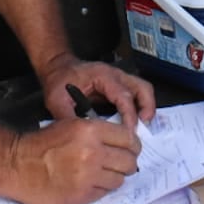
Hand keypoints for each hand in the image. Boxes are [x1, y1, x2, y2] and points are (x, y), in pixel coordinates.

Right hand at [7, 118, 141, 203]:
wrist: (18, 165)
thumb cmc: (42, 144)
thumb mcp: (71, 125)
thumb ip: (97, 132)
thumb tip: (121, 141)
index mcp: (91, 130)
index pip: (129, 138)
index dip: (132, 145)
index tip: (130, 149)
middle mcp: (93, 152)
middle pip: (129, 161)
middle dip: (127, 163)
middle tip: (120, 164)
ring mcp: (89, 175)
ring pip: (119, 179)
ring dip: (114, 177)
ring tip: (102, 174)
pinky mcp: (82, 194)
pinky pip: (105, 193)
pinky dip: (101, 189)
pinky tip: (89, 183)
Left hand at [41, 58, 155, 127]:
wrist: (58, 67)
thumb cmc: (59, 80)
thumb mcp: (57, 99)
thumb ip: (67, 117)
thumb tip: (79, 136)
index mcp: (102, 76)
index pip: (123, 96)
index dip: (129, 116)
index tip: (128, 132)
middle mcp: (115, 74)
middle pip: (142, 88)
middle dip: (146, 109)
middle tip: (142, 129)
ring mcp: (120, 78)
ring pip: (143, 89)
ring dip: (146, 107)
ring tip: (141, 126)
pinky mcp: (119, 84)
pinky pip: (136, 93)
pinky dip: (140, 107)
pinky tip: (133, 122)